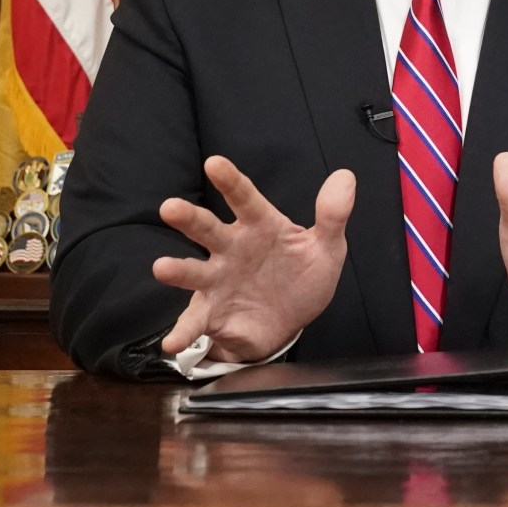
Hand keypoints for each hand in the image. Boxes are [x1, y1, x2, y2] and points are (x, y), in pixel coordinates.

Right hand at [151, 156, 353, 360]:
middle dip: (188, 218)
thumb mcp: (325, 247)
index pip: (244, 198)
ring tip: (161, 268)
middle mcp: (231, 249)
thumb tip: (345, 177)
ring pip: (193, 271)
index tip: (215, 163)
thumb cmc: (302, 276)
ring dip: (177, 269)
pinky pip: (194, 322)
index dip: (230, 181)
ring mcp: (217, 281)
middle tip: (170, 207)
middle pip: (208, 229)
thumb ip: (333, 215)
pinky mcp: (212, 313)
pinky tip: (172, 342)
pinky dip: (181, 333)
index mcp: (259, 226)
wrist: (291, 322)